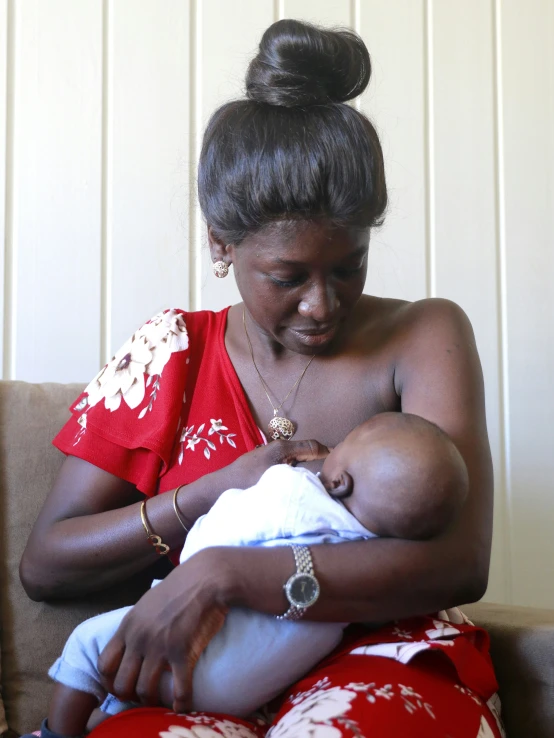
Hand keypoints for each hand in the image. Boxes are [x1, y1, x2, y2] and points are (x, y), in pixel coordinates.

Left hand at [98, 549, 227, 713]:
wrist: (207, 578)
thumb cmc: (181, 586)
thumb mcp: (148, 601)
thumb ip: (137, 623)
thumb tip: (133, 639)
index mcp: (128, 626)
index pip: (104, 664)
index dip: (110, 681)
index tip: (122, 685)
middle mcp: (139, 639)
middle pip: (121, 684)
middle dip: (129, 696)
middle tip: (140, 696)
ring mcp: (160, 647)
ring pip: (144, 690)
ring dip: (152, 701)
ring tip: (160, 701)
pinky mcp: (183, 653)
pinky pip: (178, 690)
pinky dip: (180, 703)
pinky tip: (183, 706)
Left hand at [222, 438, 329, 489]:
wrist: (218, 489)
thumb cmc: (246, 484)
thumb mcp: (277, 480)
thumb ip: (301, 476)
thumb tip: (323, 479)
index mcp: (283, 447)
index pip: (314, 446)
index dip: (330, 454)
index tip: (341, 465)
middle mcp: (278, 448)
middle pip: (308, 451)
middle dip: (321, 461)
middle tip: (334, 477)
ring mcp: (272, 455)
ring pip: (299, 459)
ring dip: (309, 467)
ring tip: (321, 482)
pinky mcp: (266, 464)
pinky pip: (289, 465)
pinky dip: (298, 471)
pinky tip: (300, 484)